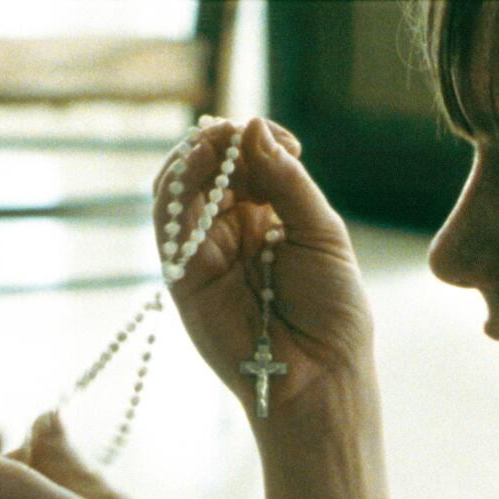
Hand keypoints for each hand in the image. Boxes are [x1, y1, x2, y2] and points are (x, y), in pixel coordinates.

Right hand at [151, 117, 378, 446]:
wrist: (318, 373)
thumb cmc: (331, 309)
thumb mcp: (320, 232)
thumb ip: (286, 181)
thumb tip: (251, 125)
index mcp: (267, 215)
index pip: (245, 159)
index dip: (256, 139)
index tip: (286, 141)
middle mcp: (230, 228)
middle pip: (207, 164)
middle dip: (222, 141)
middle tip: (244, 136)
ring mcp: (203, 250)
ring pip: (177, 185)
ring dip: (193, 156)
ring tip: (218, 145)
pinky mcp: (181, 274)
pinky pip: (166, 222)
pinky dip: (176, 186)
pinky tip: (200, 168)